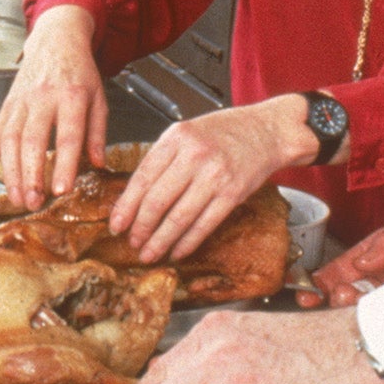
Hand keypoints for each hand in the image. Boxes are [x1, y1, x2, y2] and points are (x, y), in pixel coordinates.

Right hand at [0, 6, 105, 210]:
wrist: (56, 40)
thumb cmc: (79, 72)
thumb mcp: (99, 98)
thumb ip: (98, 132)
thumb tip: (97, 164)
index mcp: (72, 96)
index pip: (68, 135)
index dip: (64, 164)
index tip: (61, 189)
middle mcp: (43, 98)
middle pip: (33, 139)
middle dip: (31, 173)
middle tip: (34, 201)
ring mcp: (21, 101)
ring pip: (9, 139)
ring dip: (10, 172)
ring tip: (17, 199)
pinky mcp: (6, 105)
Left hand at [109, 96, 314, 264]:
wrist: (266, 130)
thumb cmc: (225, 132)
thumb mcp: (187, 132)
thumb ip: (163, 158)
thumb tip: (136, 195)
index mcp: (176, 137)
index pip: (142, 177)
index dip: (126, 205)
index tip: (116, 224)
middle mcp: (194, 155)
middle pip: (157, 200)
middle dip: (140, 227)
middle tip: (132, 242)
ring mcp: (214, 175)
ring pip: (178, 217)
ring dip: (160, 240)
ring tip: (149, 253)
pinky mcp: (232, 193)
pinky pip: (204, 224)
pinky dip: (187, 242)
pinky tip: (177, 251)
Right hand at [308, 189, 383, 306]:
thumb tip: (360, 263)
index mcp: (381, 256)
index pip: (343, 271)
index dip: (321, 283)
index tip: (306, 294)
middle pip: (353, 298)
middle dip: (339, 300)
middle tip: (342, 296)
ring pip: (377, 315)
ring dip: (363, 315)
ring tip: (361, 308)